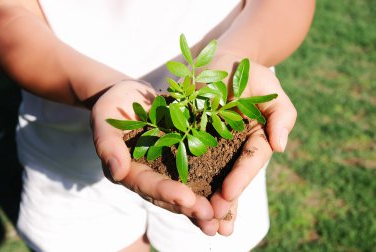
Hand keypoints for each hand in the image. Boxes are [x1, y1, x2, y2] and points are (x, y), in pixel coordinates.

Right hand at [91, 80, 214, 232]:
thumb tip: (117, 172)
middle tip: (210, 215)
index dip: (166, 192)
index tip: (186, 198)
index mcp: (130, 171)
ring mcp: (168, 168)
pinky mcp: (184, 157)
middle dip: (189, 206)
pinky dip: (214, 184)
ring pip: (186, 190)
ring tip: (224, 215)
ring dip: (204, 203)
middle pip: (169, 195)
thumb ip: (107, 145)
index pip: (147, 184)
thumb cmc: (113, 106)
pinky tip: (232, 194)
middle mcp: (150, 175)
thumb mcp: (104, 120)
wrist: (131, 96)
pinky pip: (200, 172)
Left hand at [197, 53, 296, 234]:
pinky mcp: (187, 134)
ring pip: (206, 172)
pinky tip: (173, 193)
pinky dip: (180, 174)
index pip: (250, 162)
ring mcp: (209, 142)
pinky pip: (182, 154)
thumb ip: (281, 117)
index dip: (241, 178)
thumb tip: (281, 147)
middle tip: (211, 219)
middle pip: (228, 175)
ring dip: (201, 195)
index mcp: (254, 140)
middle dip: (221, 198)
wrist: (222, 61)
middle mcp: (232, 147)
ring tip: (195, 217)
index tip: (228, 194)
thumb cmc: (251, 76)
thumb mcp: (272, 92)